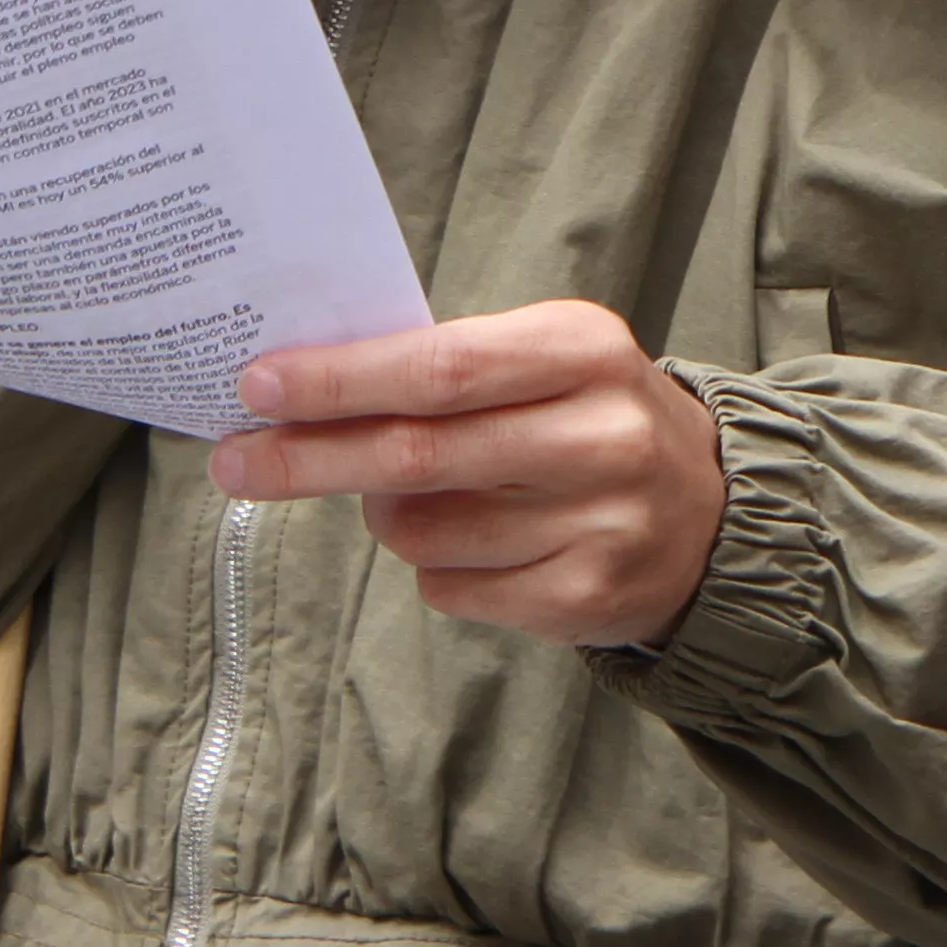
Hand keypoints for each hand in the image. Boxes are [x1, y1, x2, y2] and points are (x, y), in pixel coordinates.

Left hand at [212, 301, 729, 646]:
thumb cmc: (591, 419)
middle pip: (417, 453)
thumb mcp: (546, 361)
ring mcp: (600, 522)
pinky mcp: (586, 598)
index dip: (340, 381)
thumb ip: (448, 368)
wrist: (711, 513)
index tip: (258, 385)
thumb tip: (305, 390)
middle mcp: (600, 433)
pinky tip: (477, 542)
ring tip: (412, 495)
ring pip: (422, 530)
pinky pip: (452, 588)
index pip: (438, 366)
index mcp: (584, 349)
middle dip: (308, 458)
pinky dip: (435, 566)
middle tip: (235, 460)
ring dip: (384, 514)